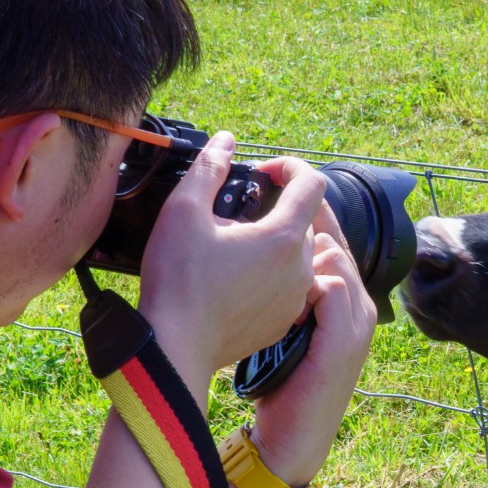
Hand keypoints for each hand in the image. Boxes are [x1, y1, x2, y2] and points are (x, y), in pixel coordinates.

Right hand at [137, 134, 325, 385]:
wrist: (175, 346)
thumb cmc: (178, 280)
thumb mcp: (184, 211)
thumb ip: (208, 168)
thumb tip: (224, 141)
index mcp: (284, 237)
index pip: (312, 183)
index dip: (289, 166)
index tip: (262, 171)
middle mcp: (301, 268)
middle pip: (303, 221)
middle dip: (275, 208)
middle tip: (234, 214)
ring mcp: (295, 299)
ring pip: (296, 255)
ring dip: (273, 243)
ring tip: (232, 248)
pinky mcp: (284, 322)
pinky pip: (288, 287)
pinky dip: (270, 274)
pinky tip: (236, 280)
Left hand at [247, 173, 378, 487]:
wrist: (291, 441)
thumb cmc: (281, 390)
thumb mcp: (282, 334)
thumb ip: (279, 297)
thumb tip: (249, 261)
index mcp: (340, 297)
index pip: (326, 237)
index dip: (301, 207)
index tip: (269, 181)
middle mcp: (354, 302)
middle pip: (333, 235)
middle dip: (301, 208)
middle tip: (269, 183)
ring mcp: (355, 318)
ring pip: (334, 253)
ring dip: (301, 238)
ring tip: (267, 228)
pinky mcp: (345, 336)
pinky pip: (333, 284)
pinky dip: (309, 273)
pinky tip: (281, 270)